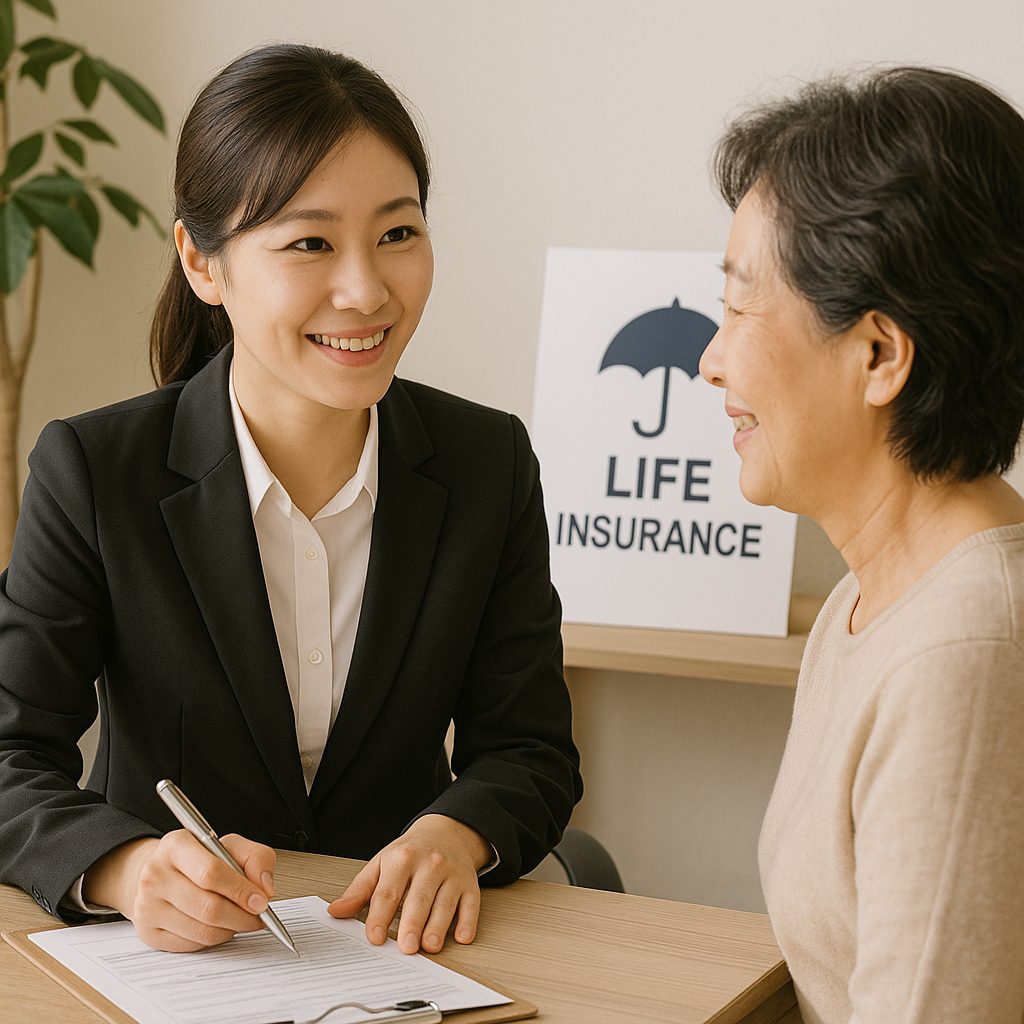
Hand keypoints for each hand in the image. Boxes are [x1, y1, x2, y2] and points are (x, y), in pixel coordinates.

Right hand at [82, 831, 277, 951]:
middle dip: (242, 916)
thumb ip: (256, 858)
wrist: (161, 874)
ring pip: (203, 931)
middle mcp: (155, 875)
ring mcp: (147, 906)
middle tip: (259, 916)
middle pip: (208, 907)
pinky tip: (220, 926)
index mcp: (176, 845)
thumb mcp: (230, 845)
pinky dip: (214, 938)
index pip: (212, 873)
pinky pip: (192, 944)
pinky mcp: (148, 932)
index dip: (241, 890)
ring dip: (231, 929)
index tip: (262, 901)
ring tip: (241, 919)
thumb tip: (264, 889)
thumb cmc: (200, 860)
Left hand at [328, 814, 491, 953]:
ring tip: (429, 945)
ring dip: (438, 925)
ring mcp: (452, 874)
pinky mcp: (470, 884)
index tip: (375, 937)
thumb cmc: (411, 853)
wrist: (446, 832)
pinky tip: (462, 936)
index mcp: (401, 859)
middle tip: (406, 947)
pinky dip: (468, 921)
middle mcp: (429, 865)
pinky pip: (471, 903)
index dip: (380, 916)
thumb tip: (336, 911)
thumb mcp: (382, 863)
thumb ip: (360, 890)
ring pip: (445, 902)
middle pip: (419, 897)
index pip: (388, 891)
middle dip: (412, 923)